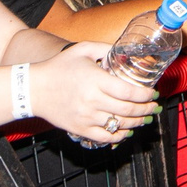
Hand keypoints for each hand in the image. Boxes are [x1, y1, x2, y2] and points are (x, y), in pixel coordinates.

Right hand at [34, 40, 160, 142]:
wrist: (33, 89)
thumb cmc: (58, 67)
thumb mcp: (82, 50)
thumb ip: (106, 48)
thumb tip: (126, 51)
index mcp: (95, 80)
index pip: (129, 92)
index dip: (145, 95)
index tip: (152, 93)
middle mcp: (93, 101)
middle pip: (129, 110)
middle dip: (146, 109)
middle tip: (153, 106)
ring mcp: (87, 117)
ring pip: (120, 125)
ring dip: (137, 122)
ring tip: (144, 118)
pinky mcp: (80, 129)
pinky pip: (106, 137)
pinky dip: (120, 136)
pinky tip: (126, 131)